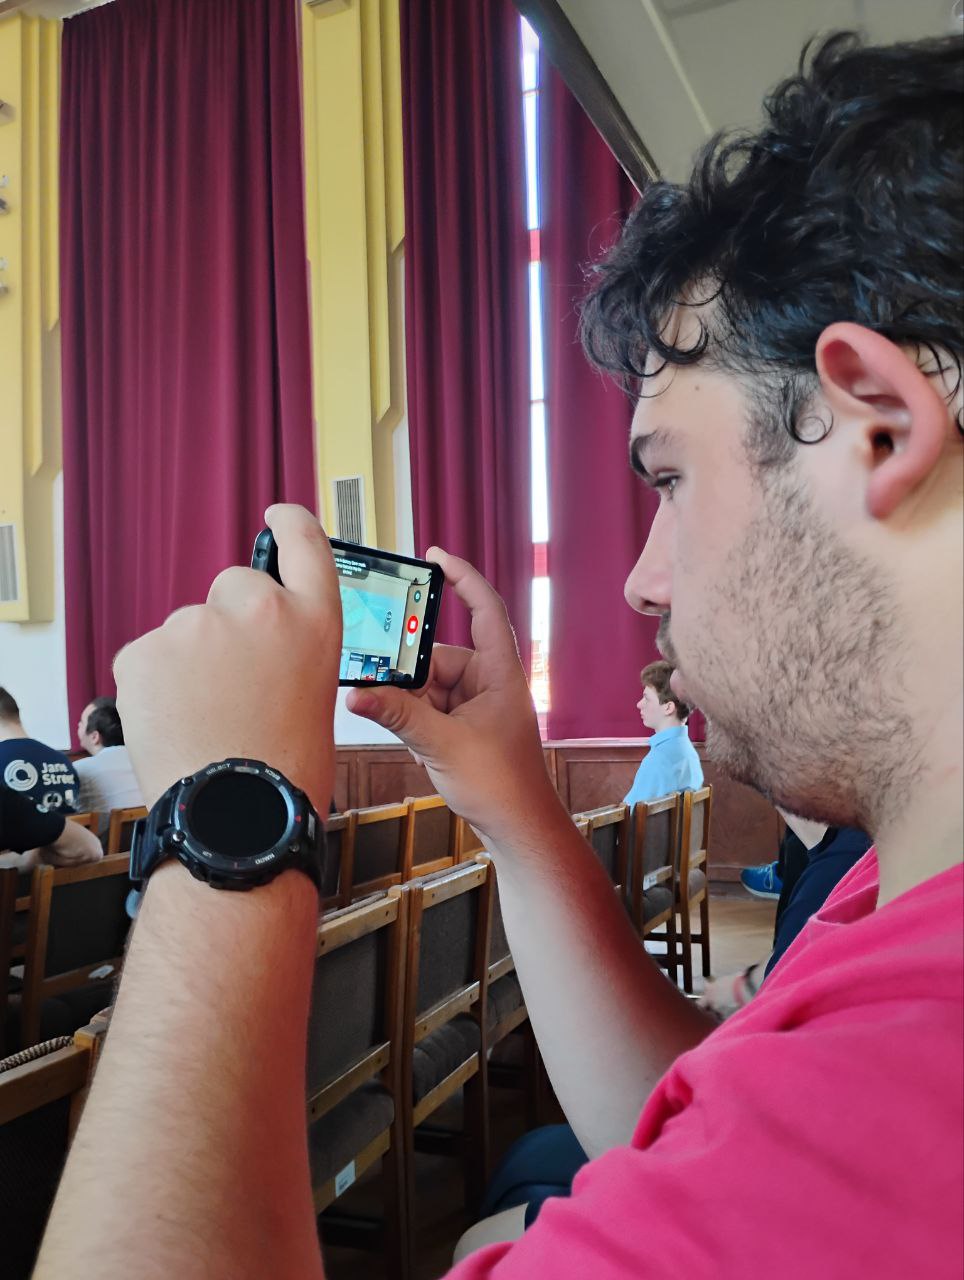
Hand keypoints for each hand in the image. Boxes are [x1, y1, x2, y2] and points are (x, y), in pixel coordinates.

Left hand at [114, 505, 340, 814]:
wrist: (237, 815)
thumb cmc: (285, 768)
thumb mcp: (315, 691)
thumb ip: (288, 645)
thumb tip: (249, 637)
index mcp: (314, 622)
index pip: (305, 544)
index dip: (289, 523)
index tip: (277, 515)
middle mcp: (259, 609)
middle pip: (233, 587)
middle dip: (230, 623)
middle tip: (234, 682)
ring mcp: (197, 625)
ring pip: (188, 629)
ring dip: (192, 660)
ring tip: (207, 715)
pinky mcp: (146, 649)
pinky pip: (150, 656)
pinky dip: (159, 683)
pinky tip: (178, 720)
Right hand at [345, 549, 553, 842]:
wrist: (517, 828)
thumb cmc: (501, 785)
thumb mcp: (442, 745)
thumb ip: (399, 715)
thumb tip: (357, 693)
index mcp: (499, 673)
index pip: (484, 608)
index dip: (463, 577)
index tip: (435, 555)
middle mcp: (488, 683)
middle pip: (438, 656)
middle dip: (410, 671)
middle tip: (380, 675)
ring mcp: (475, 706)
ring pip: (428, 686)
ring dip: (409, 702)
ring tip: (401, 723)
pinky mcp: (462, 728)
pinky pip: (428, 708)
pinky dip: (413, 719)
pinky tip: (409, 738)